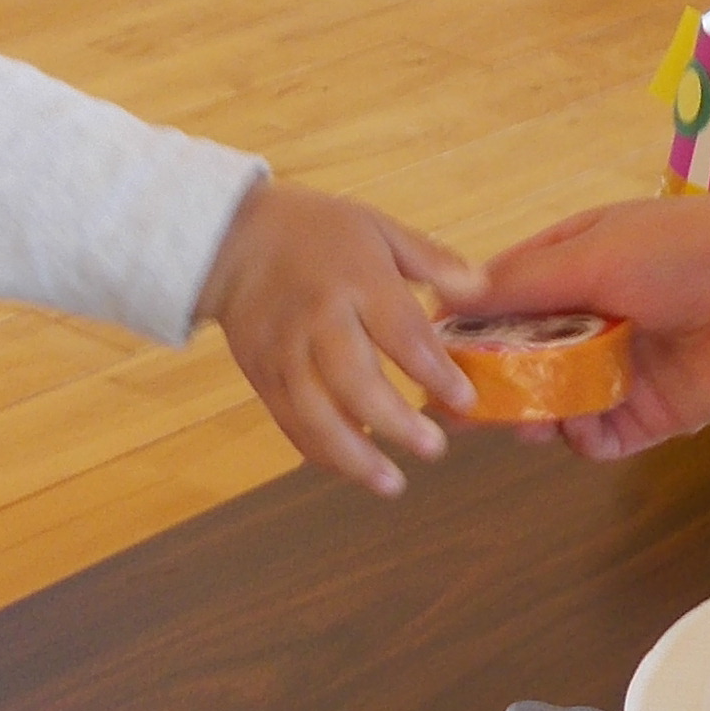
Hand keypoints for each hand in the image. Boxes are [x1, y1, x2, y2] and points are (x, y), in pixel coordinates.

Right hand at [199, 183, 478, 497]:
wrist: (229, 240)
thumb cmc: (313, 230)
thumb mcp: (377, 227)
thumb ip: (431, 260)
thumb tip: (480, 287)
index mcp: (356, 279)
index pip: (402, 334)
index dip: (436, 373)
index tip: (465, 400)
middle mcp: (319, 319)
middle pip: (355, 382)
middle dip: (396, 422)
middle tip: (434, 448)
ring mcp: (285, 351)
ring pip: (316, 413)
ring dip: (354, 455)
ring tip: (392, 483)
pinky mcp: (261, 374)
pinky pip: (290, 421)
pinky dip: (320, 451)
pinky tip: (351, 469)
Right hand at [461, 187, 709, 459]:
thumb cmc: (684, 250)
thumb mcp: (592, 252)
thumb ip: (524, 285)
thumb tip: (448, 302)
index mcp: (570, 270)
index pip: (499, 306)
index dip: (464, 332)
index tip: (427, 357)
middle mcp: (588, 322)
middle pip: (519, 364)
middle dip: (489, 385)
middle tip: (458, 409)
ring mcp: (617, 371)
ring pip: (552, 406)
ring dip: (531, 416)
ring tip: (522, 422)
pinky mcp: (650, 414)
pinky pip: (599, 438)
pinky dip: (581, 440)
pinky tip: (575, 430)